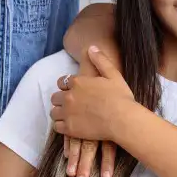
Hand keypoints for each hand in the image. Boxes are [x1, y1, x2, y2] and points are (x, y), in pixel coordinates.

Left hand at [51, 47, 134, 176]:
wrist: (122, 120)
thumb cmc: (120, 97)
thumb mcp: (113, 74)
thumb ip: (100, 60)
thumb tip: (91, 47)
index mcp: (78, 82)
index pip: (62, 82)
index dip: (66, 86)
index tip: (73, 91)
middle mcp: (69, 96)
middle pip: (55, 97)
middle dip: (61, 99)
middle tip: (71, 104)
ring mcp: (68, 113)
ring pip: (53, 112)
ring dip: (59, 112)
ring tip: (68, 115)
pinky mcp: (69, 128)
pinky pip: (57, 126)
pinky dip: (61, 125)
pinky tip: (69, 125)